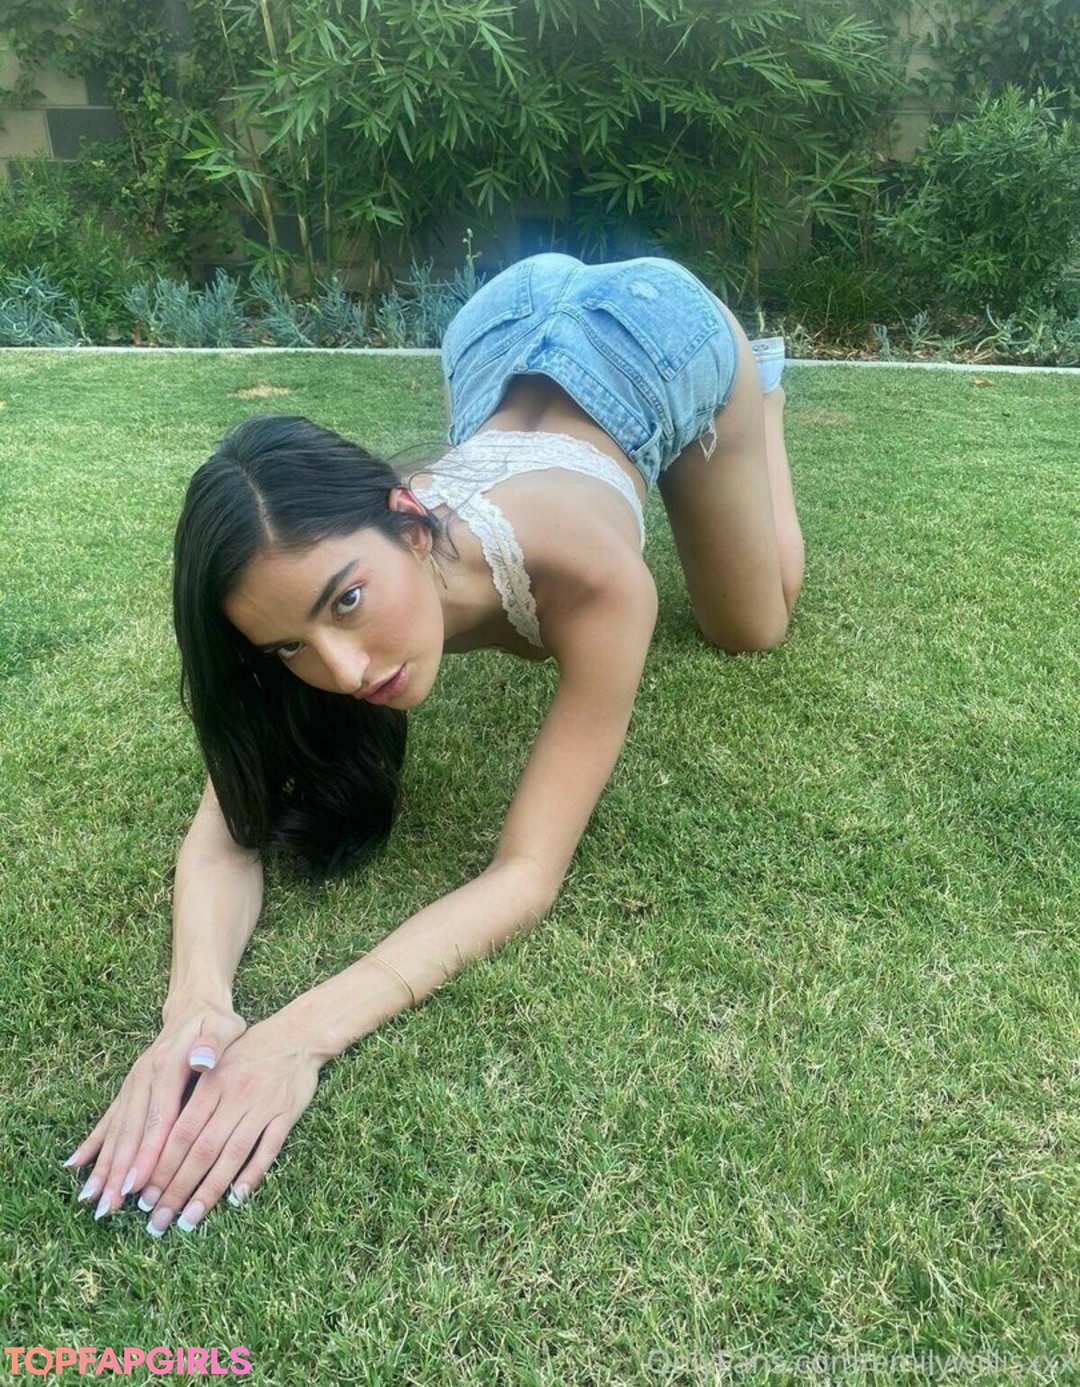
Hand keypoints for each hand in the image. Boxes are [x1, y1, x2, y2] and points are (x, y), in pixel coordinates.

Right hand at [65, 1002, 246, 1220]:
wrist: (194, 1006)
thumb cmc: (215, 1024)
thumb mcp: (224, 1027)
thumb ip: (214, 1043)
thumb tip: (202, 1060)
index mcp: (167, 1067)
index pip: (158, 1118)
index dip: (147, 1153)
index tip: (137, 1185)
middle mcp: (143, 1078)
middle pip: (131, 1131)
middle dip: (119, 1171)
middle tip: (109, 1207)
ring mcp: (132, 1085)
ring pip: (116, 1131)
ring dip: (104, 1166)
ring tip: (92, 1200)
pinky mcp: (128, 1090)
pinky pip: (108, 1120)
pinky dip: (93, 1144)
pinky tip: (75, 1166)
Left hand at [136, 1014, 320, 1235]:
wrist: (298, 1033)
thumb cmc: (248, 1051)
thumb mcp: (213, 1060)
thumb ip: (189, 1094)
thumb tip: (156, 1137)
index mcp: (212, 1084)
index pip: (180, 1133)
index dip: (160, 1167)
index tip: (143, 1198)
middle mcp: (235, 1096)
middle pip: (202, 1150)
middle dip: (176, 1189)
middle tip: (157, 1223)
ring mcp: (263, 1106)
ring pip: (232, 1154)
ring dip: (208, 1191)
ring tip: (188, 1220)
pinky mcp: (288, 1112)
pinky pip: (269, 1147)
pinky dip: (254, 1172)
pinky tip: (238, 1197)